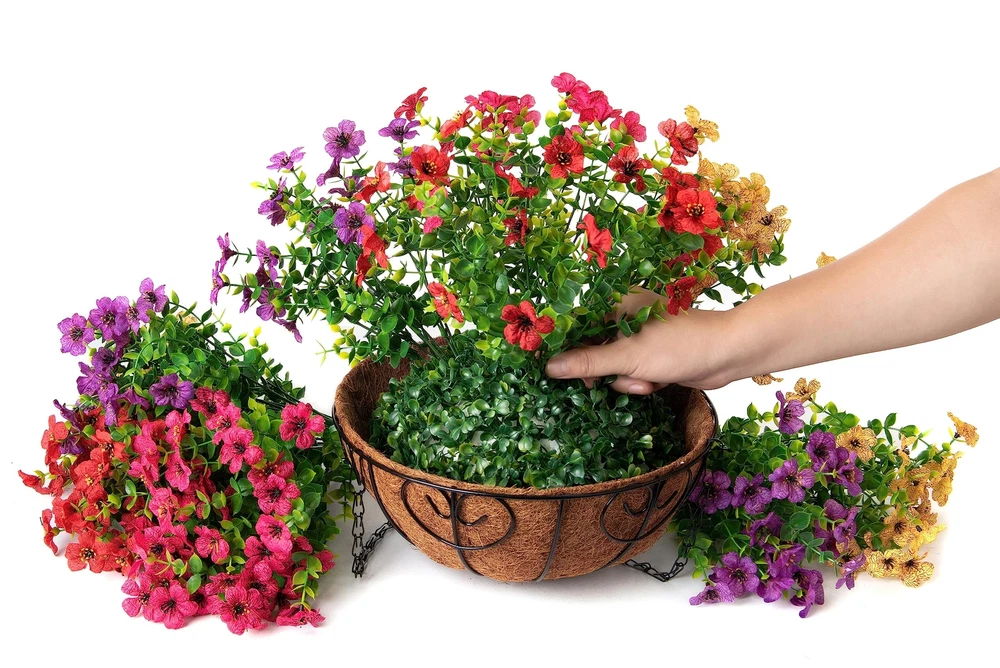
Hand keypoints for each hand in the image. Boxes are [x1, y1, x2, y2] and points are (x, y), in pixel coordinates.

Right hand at [544, 288, 737, 393]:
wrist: (729, 354)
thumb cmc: (679, 346)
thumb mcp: (628, 357)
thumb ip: (588, 362)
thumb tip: (549, 366)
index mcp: (618, 305)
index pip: (579, 326)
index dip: (568, 350)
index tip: (556, 371)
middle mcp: (628, 317)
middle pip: (595, 350)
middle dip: (606, 372)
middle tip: (606, 385)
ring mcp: (643, 337)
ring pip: (615, 366)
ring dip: (628, 380)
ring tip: (646, 381)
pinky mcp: (655, 355)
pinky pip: (634, 372)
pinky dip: (642, 382)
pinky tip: (657, 383)